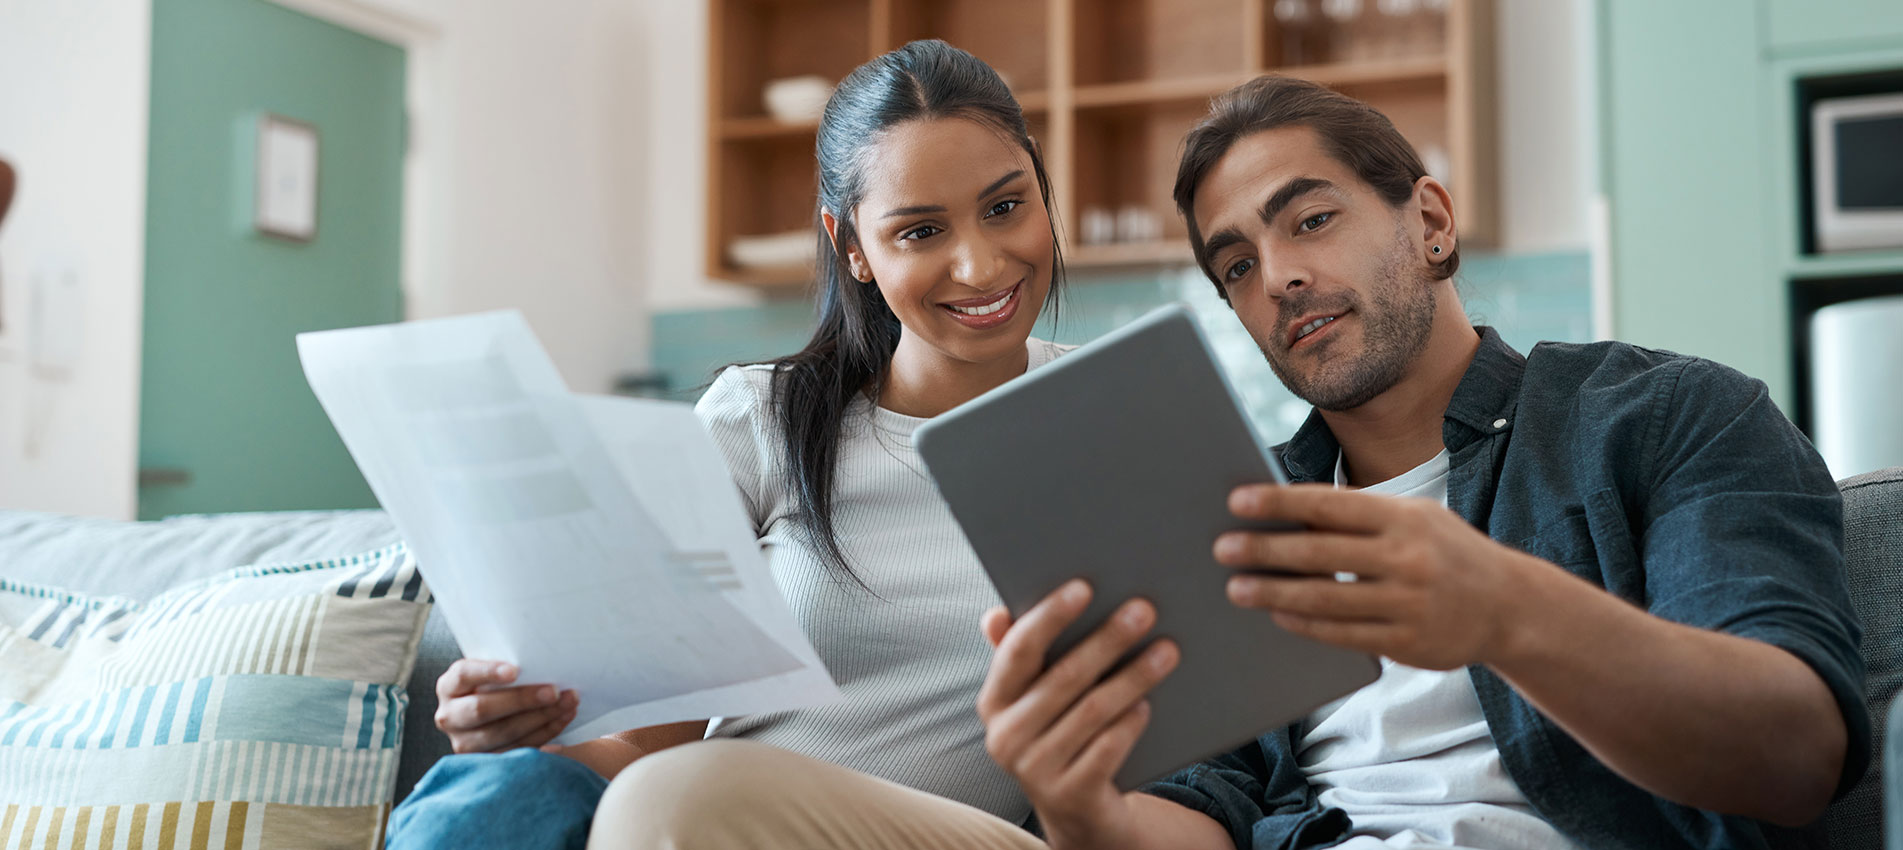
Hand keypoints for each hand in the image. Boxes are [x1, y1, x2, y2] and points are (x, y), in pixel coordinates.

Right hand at [434, 659, 578, 752]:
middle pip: (482, 709)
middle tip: (554, 691)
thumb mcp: (494, 672)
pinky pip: (518, 750)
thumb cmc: (498, 685)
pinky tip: (563, 720)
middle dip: (522, 700)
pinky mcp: (486, 761)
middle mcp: (450, 717)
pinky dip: (545, 734)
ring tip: (568, 703)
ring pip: (504, 733)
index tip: (515, 670)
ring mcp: (465, 743)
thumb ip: (508, 668)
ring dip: (542, 718)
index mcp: (450, 687)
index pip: (463, 675)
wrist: (495, 713)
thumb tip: (542, 661)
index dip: (488, 672)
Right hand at [976, 580, 1179, 849]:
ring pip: (1092, 711)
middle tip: (1144, 610)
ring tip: (1166, 651)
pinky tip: (1148, 704)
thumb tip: (995, 614)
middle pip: (1064, 677)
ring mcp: (1035, 771)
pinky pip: (1107, 749)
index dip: (1049, 616)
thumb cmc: (1059, 732)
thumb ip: (1020, 653)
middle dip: (1107, 639)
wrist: (1078, 807)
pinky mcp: (1070, 796)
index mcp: (994, 701)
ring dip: (1133, 677)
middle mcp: (1006, 737)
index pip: (1018, 650)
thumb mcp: (1036, 697)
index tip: (1084, 586)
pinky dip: (1130, 723)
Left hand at [1215, 483, 1542, 670]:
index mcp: (1404, 518)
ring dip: (1273, 593)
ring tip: (1236, 588)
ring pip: (1325, 599)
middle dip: (1265, 550)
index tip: (1238, 501)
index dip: (1281, 503)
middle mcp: (1408, 559)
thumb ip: (1359, 516)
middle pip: (1320, 554)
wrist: (1509, 606)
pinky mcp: (1408, 644)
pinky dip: (1304, 624)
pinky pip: (1342, 634)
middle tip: (1222, 548)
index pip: (1330, 505)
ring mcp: (1408, 604)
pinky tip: (1277, 614)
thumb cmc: (1444, 552)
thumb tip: (1288, 513)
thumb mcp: (1414, 519)